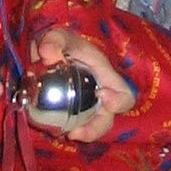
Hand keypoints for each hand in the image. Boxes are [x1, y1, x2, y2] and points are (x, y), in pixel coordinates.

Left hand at [34, 27, 133, 142]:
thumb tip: (47, 53)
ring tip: (69, 134)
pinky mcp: (71, 115)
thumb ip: (54, 40)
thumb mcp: (58, 36)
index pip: (124, 94)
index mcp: (104, 75)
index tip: (102, 95)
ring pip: (92, 127)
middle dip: (96, 128)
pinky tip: (55, 131)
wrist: (46, 53)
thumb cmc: (61, 42)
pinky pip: (75, 128)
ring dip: (83, 134)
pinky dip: (67, 131)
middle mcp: (99, 95)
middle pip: (108, 119)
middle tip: (77, 130)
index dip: (119, 100)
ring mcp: (86, 108)